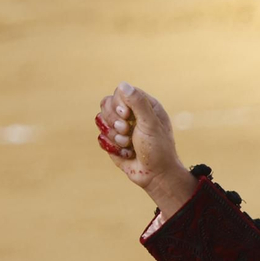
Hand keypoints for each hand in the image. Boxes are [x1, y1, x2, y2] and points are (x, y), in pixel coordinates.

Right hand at [95, 82, 196, 215]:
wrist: (156, 176)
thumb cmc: (158, 150)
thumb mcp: (151, 125)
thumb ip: (138, 104)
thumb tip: (123, 85)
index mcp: (145, 106)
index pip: (120, 93)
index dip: (119, 103)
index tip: (127, 115)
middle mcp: (132, 114)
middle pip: (107, 104)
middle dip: (114, 120)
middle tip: (127, 131)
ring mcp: (121, 127)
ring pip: (101, 120)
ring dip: (115, 135)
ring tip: (129, 144)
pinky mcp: (114, 140)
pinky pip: (101, 136)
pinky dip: (112, 146)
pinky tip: (126, 152)